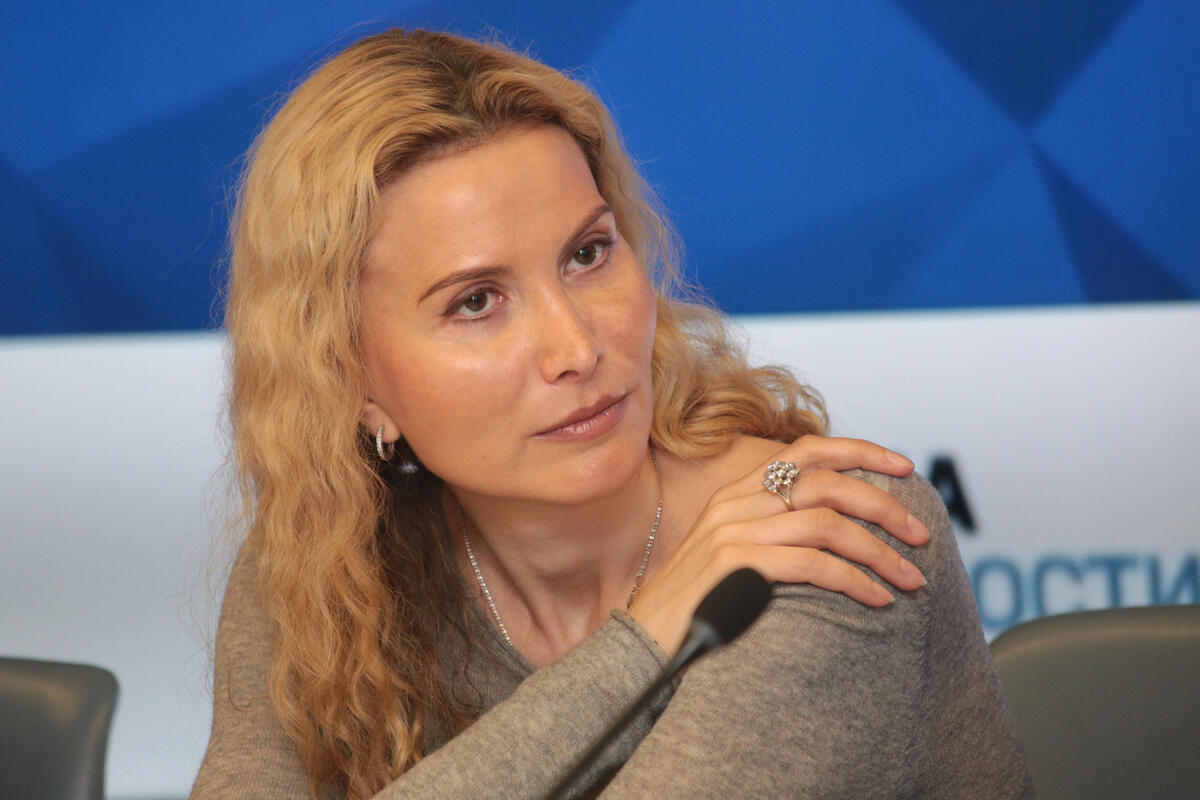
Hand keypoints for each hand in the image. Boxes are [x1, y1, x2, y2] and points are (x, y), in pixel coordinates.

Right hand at [628, 435, 929, 654]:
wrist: (643, 642)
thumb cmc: (696, 605)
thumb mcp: (731, 553)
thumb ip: (773, 531)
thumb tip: (836, 526)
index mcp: (737, 492)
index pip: (806, 449)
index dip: (860, 451)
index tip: (905, 467)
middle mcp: (735, 503)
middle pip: (826, 482)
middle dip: (884, 505)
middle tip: (920, 534)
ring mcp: (732, 532)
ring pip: (827, 522)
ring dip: (878, 550)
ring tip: (910, 579)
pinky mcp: (734, 566)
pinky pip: (812, 564)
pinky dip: (854, 579)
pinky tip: (877, 599)